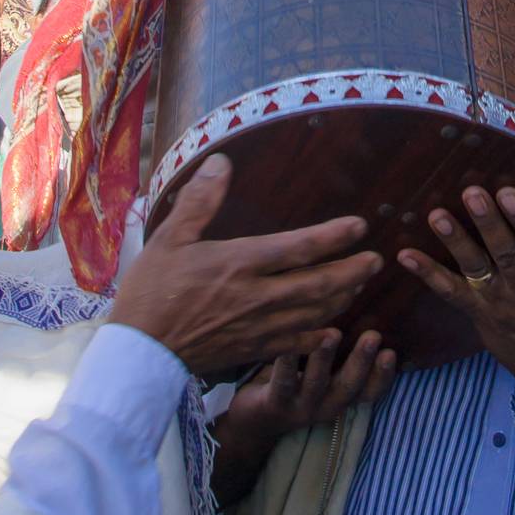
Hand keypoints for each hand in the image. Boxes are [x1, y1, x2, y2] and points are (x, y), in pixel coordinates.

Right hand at [110, 154, 382, 373]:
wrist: (138, 353)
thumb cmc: (150, 292)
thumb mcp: (168, 238)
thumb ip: (199, 201)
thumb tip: (221, 162)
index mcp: (239, 263)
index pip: (299, 248)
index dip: (334, 236)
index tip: (359, 226)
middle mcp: (256, 296)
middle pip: (318, 284)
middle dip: (352, 271)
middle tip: (377, 260)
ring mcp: (257, 327)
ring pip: (313, 314)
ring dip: (341, 298)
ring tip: (360, 285)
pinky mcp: (251, 351)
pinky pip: (295, 345)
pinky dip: (319, 336)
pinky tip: (333, 329)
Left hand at [210, 330, 395, 503]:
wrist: (253, 419)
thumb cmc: (296, 381)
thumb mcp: (322, 370)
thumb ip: (342, 348)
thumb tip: (361, 300)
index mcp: (341, 395)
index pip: (370, 391)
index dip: (382, 376)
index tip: (391, 352)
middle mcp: (326, 404)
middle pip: (348, 386)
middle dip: (362, 361)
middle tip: (374, 336)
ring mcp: (300, 407)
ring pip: (316, 383)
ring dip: (325, 359)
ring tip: (332, 335)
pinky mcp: (274, 404)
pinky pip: (282, 382)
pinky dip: (287, 362)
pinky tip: (287, 341)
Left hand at [399, 169, 514, 406]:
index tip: (509, 192)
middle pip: (504, 254)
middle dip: (488, 224)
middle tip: (472, 193)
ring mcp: (498, 304)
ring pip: (475, 270)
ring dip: (455, 242)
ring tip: (436, 216)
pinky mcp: (478, 313)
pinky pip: (451, 293)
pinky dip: (428, 275)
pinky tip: (406, 255)